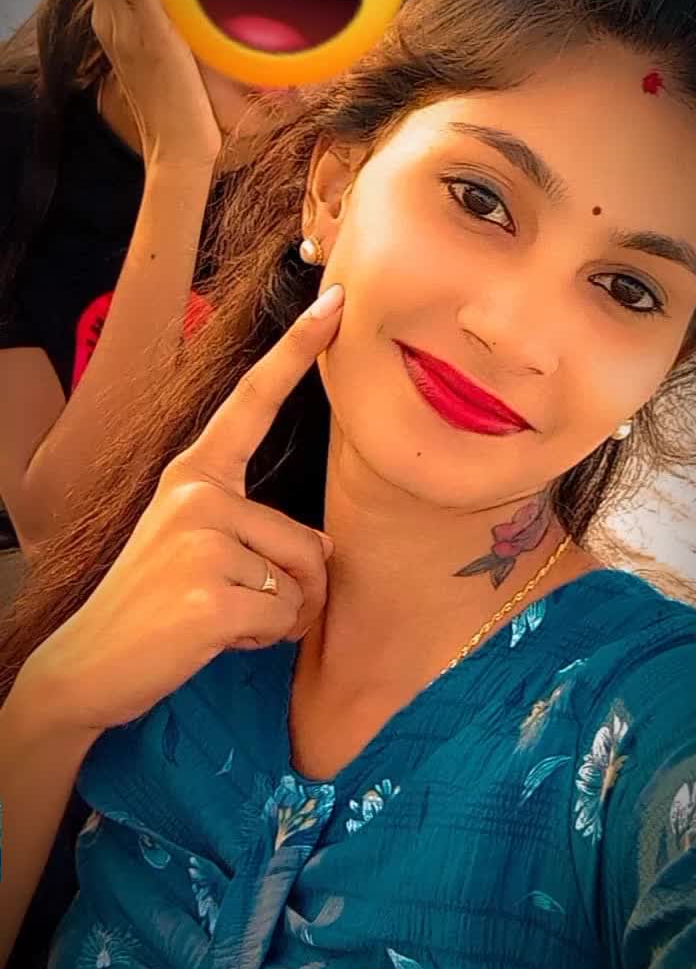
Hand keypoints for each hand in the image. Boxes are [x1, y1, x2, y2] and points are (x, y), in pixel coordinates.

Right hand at [19, 285, 344, 732]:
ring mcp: (201, 541)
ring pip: (302, 583)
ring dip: (280, 618)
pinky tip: (215, 637)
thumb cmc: (155, 604)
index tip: (335, 304)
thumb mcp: (198, 546)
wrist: (88, 663)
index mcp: (194, 474)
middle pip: (310, 542)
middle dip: (296, 590)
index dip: (297, 352)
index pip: (253, 403)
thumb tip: (323, 553)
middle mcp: (196, 493)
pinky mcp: (210, 593)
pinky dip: (263, 640)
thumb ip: (255, 529)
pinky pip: (284, 618)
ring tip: (222, 619)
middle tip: (236, 604)